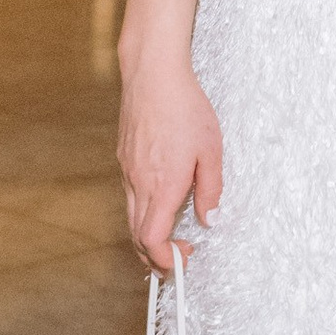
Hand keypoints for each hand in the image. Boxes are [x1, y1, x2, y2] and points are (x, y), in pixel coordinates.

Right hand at [119, 62, 223, 267]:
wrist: (153, 75)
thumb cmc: (185, 108)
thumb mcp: (211, 151)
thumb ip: (211, 190)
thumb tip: (209, 219)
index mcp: (162, 186)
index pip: (152, 239)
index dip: (164, 259)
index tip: (182, 260)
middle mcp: (139, 183)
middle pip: (136, 235)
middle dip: (154, 255)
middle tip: (177, 258)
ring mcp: (127, 171)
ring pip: (130, 216)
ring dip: (147, 234)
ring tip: (169, 236)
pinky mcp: (124, 159)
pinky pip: (129, 195)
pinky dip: (142, 211)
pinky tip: (159, 202)